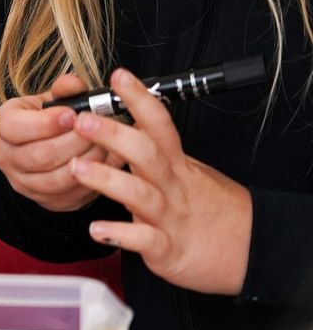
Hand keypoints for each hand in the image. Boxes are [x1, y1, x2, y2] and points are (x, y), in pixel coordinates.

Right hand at [0, 73, 125, 211]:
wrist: (43, 146)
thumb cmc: (47, 120)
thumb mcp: (51, 100)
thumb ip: (64, 90)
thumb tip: (74, 83)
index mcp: (4, 125)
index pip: (14, 128)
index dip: (46, 123)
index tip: (73, 115)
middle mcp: (7, 157)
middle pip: (39, 155)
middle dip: (74, 142)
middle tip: (98, 130)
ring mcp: (23, 182)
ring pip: (55, 178)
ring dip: (86, 161)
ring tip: (106, 146)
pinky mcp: (45, 200)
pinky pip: (70, 195)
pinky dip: (92, 180)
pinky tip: (106, 164)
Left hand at [72, 69, 252, 295]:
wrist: (252, 252)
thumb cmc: (211, 210)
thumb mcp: (189, 174)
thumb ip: (160, 152)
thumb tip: (135, 121)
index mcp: (177, 166)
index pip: (159, 125)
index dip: (140, 100)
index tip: (119, 77)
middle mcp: (172, 187)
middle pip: (147, 154)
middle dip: (114, 135)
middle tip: (82, 120)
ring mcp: (170, 217)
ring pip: (140, 194)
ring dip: (107, 180)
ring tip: (76, 167)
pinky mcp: (168, 250)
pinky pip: (144, 240)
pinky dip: (121, 235)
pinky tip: (96, 230)